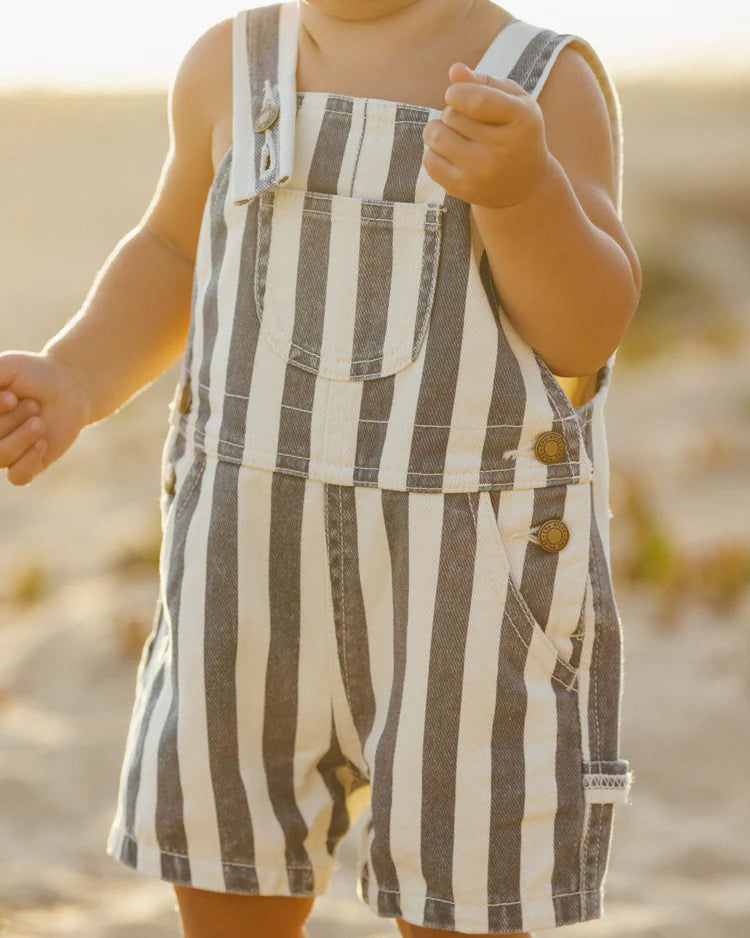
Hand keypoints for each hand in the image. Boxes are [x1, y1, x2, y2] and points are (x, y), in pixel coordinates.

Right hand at [0, 350, 91, 486]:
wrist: (68, 385)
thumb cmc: (32, 373)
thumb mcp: (5, 368)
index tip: (11, 397)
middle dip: (10, 420)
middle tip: (32, 405)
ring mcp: (7, 452)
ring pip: (0, 457)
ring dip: (21, 438)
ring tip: (40, 422)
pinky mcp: (30, 465)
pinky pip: (18, 477)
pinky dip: (28, 460)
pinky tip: (43, 443)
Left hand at [421, 62, 552, 208]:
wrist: (524, 185)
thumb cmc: (516, 132)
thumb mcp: (512, 101)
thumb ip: (484, 82)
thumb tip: (454, 71)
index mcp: (521, 119)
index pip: (476, 101)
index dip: (456, 92)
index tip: (455, 95)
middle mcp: (502, 149)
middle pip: (452, 115)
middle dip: (451, 111)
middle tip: (466, 121)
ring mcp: (481, 172)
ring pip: (436, 136)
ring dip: (437, 128)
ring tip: (453, 133)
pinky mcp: (463, 189)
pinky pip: (429, 160)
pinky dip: (432, 151)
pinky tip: (448, 152)